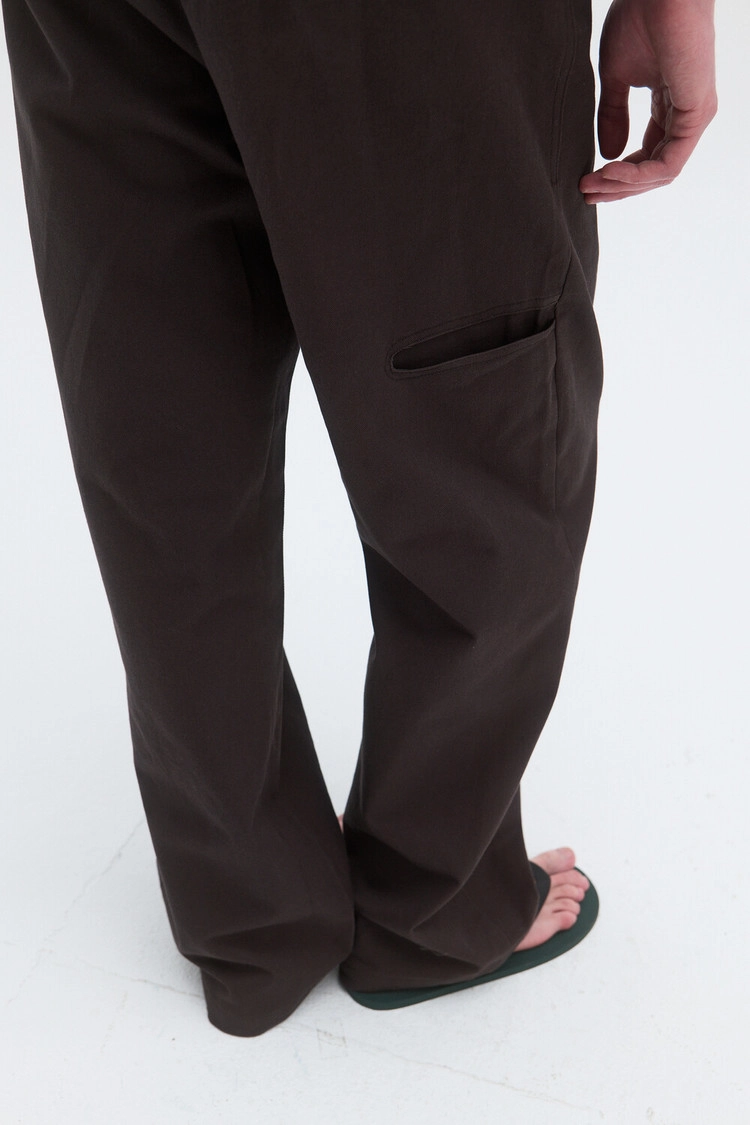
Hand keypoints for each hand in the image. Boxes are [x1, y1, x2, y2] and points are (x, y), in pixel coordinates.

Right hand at [579, 0, 717, 202]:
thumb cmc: (638, 19)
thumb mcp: (616, 78)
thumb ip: (612, 117)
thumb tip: (608, 154)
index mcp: (670, 104)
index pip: (649, 155)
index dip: (618, 174)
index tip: (587, 180)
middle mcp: (686, 114)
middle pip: (655, 170)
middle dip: (619, 187)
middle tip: (586, 194)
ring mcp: (695, 115)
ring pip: (662, 172)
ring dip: (624, 185)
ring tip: (593, 184)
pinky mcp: (697, 113)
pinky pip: (668, 162)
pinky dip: (638, 174)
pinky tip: (610, 170)